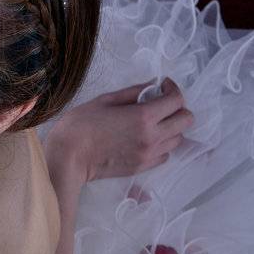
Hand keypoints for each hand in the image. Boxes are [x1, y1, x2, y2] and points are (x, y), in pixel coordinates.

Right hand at [45, 76, 193, 184]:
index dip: (173, 89)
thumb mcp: (105, 100)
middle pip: (186, 120)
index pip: (177, 100)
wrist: (67, 158)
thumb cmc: (80, 125)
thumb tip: (153, 85)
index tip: (163, 86)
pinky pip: (165, 155)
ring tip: (152, 124)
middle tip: (161, 105)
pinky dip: (161, 145)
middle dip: (177, 109)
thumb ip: (134, 92)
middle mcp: (152, 136)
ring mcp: (149, 154)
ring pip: (178, 138)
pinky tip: (145, 140)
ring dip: (170, 128)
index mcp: (143, 116)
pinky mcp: (142, 167)